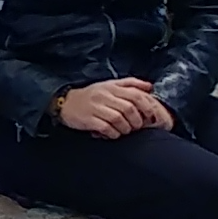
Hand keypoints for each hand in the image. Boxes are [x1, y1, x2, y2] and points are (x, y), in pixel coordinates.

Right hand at [58, 79, 174, 138]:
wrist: (66, 103)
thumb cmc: (91, 96)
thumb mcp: (110, 85)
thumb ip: (130, 84)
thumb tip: (150, 87)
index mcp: (112, 87)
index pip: (135, 94)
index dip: (147, 106)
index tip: (151, 116)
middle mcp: (104, 95)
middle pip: (129, 108)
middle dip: (137, 121)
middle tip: (137, 127)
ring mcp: (96, 107)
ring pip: (119, 119)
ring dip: (126, 128)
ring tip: (125, 131)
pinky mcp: (88, 119)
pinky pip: (106, 128)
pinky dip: (113, 134)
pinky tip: (113, 134)